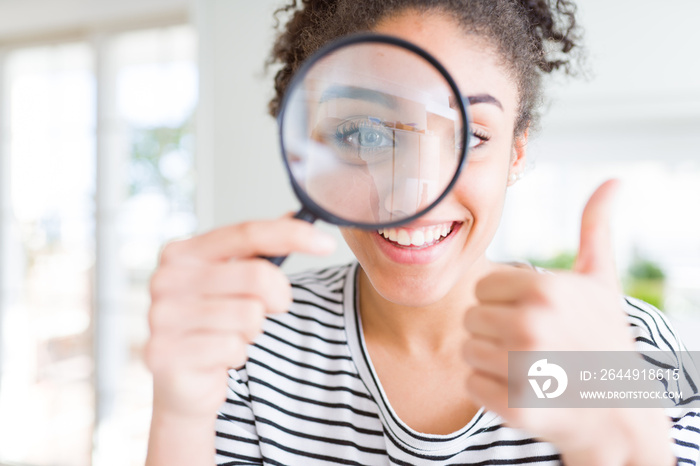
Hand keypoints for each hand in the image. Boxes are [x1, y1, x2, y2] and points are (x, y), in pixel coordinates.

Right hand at [144, 216, 335, 419]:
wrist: (178, 382)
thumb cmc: (210, 323)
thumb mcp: (232, 280)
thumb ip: (259, 249)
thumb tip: (296, 216)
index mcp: (182, 252)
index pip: (246, 232)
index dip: (292, 235)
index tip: (326, 244)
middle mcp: (166, 279)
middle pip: (257, 275)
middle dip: (277, 297)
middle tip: (267, 310)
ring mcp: (162, 317)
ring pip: (250, 316)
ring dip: (252, 330)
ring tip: (230, 335)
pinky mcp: (165, 354)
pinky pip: (233, 348)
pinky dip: (236, 355)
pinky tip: (217, 357)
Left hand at [463, 180, 673, 464]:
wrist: (621, 414)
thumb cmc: (605, 340)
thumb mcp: (602, 281)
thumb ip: (594, 230)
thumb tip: (613, 181)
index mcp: (545, 288)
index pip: (482, 287)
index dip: (503, 302)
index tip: (532, 315)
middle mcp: (531, 324)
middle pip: (471, 318)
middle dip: (494, 331)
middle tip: (532, 344)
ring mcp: (523, 368)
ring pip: (467, 351)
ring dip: (491, 361)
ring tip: (529, 366)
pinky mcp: (515, 406)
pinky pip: (471, 385)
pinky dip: (491, 390)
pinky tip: (523, 390)